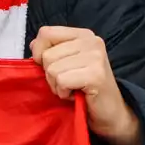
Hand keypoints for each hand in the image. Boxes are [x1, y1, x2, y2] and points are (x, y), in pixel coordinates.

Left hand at [30, 26, 143, 144]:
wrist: (110, 112)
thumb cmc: (85, 89)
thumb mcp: (67, 63)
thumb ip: (52, 50)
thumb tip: (33, 46)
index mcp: (83, 35)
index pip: (46, 33)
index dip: (39, 52)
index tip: (50, 66)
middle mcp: (91, 41)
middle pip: (47, 55)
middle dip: (51, 75)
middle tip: (69, 82)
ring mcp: (95, 57)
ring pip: (52, 69)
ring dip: (58, 86)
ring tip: (74, 88)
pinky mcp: (95, 74)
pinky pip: (61, 81)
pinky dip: (64, 93)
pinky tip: (77, 94)